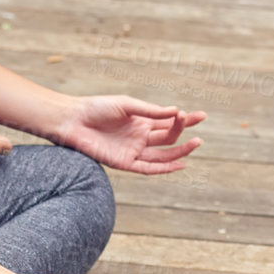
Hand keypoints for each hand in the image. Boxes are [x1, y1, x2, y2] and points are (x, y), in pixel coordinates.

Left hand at [53, 94, 205, 174]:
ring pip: (162, 155)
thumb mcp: (126, 105)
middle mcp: (139, 137)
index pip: (168, 122)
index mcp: (140, 121)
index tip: (201, 116)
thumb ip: (150, 111)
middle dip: (184, 133)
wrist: (72, 120)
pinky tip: (179, 164)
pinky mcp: (124, 162)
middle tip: (198, 129)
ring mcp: (132, 150)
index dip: (185, 120)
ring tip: (196, 143)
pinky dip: (164, 168)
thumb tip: (175, 111)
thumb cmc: (96, 108)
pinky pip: (148, 168)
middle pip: (168, 138)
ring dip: (179, 151)